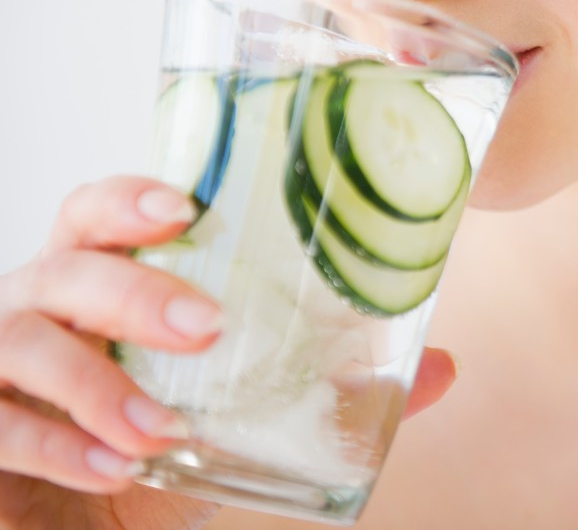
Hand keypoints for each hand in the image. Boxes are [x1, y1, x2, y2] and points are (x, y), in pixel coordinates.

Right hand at [0, 177, 457, 529]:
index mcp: (99, 283)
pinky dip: (54, 445)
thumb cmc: (153, 451)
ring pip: (21, 337)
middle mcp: (39, 308)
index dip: (130, 198)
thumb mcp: (246, 420)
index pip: (95, 212)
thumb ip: (335, 392)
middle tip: (206, 329)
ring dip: (94, 380)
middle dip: (134, 290)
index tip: (188, 206)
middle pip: (66, 266)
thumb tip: (445, 367)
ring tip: (160, 427)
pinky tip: (114, 469)